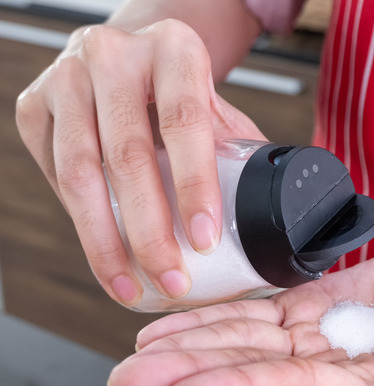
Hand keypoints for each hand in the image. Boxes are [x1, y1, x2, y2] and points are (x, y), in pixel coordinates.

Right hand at [15, 19, 263, 304]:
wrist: (129, 56)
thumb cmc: (178, 90)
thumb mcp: (215, 105)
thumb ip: (237, 149)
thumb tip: (277, 216)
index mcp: (173, 49)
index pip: (184, 122)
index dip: (195, 186)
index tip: (204, 239)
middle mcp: (113, 55)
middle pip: (128, 155)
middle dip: (150, 231)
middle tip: (173, 278)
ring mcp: (66, 77)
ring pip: (79, 173)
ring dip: (105, 241)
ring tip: (132, 284)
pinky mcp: (33, 105)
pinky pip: (54, 175)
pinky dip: (80, 221)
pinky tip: (105, 253)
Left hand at [107, 250, 373, 385]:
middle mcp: (321, 370)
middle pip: (243, 367)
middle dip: (185, 370)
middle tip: (126, 375)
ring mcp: (312, 338)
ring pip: (240, 339)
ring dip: (189, 343)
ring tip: (137, 350)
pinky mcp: (311, 306)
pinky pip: (256, 312)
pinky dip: (215, 316)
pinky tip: (175, 322)